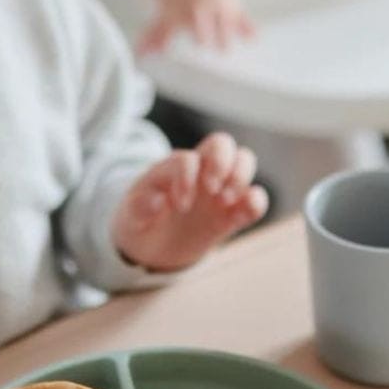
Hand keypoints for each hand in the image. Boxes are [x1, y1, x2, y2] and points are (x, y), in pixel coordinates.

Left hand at [112, 132, 267, 271]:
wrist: (152, 246)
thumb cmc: (141, 221)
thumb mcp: (132, 216)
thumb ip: (139, 206)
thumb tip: (158, 201)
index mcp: (173, 168)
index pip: (187, 159)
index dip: (187, 178)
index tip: (180, 206)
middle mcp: (200, 172)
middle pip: (222, 142)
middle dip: (223, 162)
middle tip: (212, 191)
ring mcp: (219, 190)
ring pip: (244, 160)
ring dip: (241, 177)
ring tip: (225, 202)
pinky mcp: (233, 213)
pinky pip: (255, 197)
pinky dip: (256, 202)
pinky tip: (242, 216)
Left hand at [138, 0, 254, 53]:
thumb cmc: (180, 0)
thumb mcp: (166, 13)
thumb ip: (155, 34)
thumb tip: (141, 54)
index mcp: (181, 6)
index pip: (173, 18)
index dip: (169, 32)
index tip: (166, 49)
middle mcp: (200, 4)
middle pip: (201, 13)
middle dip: (202, 27)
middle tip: (203, 44)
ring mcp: (218, 6)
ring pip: (222, 16)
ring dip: (224, 30)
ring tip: (224, 49)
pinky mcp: (233, 9)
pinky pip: (242, 16)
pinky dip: (247, 26)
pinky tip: (252, 37)